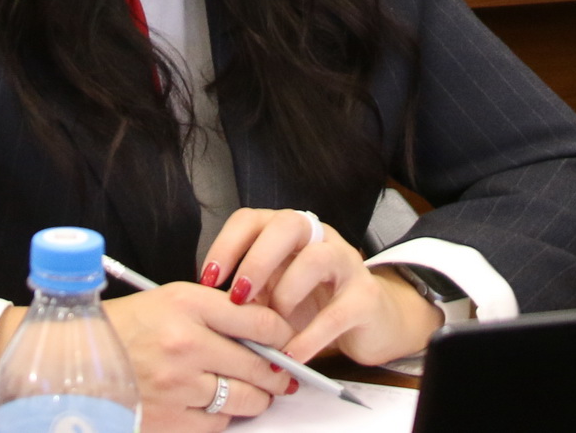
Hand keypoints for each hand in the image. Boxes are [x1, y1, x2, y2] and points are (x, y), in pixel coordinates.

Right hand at [95, 282, 294, 429]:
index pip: (258, 320)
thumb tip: (261, 332)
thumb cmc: (120, 329)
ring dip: (257, 398)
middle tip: (282, 375)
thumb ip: (214, 312)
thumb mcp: (167, 301)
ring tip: (256, 393)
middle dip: (277, 373)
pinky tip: (216, 406)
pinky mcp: (171, 419)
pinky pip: (218, 423)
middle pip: (259, 364)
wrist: (71, 363)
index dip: (281, 334)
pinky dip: (223, 417)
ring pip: (246, 398)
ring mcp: (179, 385)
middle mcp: (186, 343)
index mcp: (187, 304)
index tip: (285, 341)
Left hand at [204, 207, 441, 370]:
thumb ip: (248, 296)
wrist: (369, 325)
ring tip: (271, 326)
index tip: (207, 280)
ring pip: (316, 258)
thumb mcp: (273, 296)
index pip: (252, 219)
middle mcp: (319, 237)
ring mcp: (346, 263)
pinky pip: (336, 313)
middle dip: (256, 260)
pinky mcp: (366, 297)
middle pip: (286, 225)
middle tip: (237, 296)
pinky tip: (291, 356)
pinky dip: (309, 338)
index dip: (226, 245)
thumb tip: (210, 311)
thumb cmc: (313, 306)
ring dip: (286, 292)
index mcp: (289, 232)